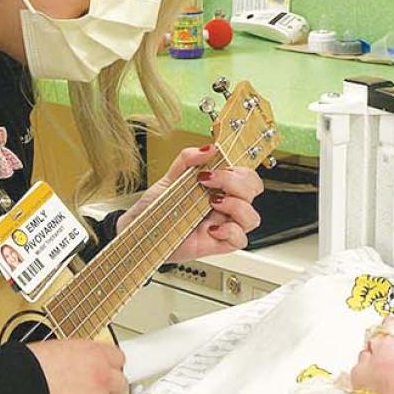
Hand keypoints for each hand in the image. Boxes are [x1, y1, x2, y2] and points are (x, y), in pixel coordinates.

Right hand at [27, 339, 125, 393]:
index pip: (117, 359)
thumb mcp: (53, 349)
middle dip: (107, 390)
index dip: (108, 368)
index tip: (104, 372)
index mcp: (92, 354)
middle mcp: (100, 377)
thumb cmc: (25, 368)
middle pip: (120, 385)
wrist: (13, 390)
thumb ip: (72, 357)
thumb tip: (70, 363)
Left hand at [117, 144, 262, 261]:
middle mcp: (224, 205)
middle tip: (207, 180)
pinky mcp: (217, 244)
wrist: (139, 230)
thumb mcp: (170, 177)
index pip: (246, 175)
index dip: (240, 170)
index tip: (215, 167)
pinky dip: (230, 231)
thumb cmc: (156, 207)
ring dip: (236, 206)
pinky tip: (211, 228)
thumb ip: (188, 160)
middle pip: (253, 191)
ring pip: (252, 217)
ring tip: (211, 202)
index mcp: (218, 187)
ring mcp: (223, 225)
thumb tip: (209, 148)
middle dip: (235, 182)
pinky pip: (240, 240)